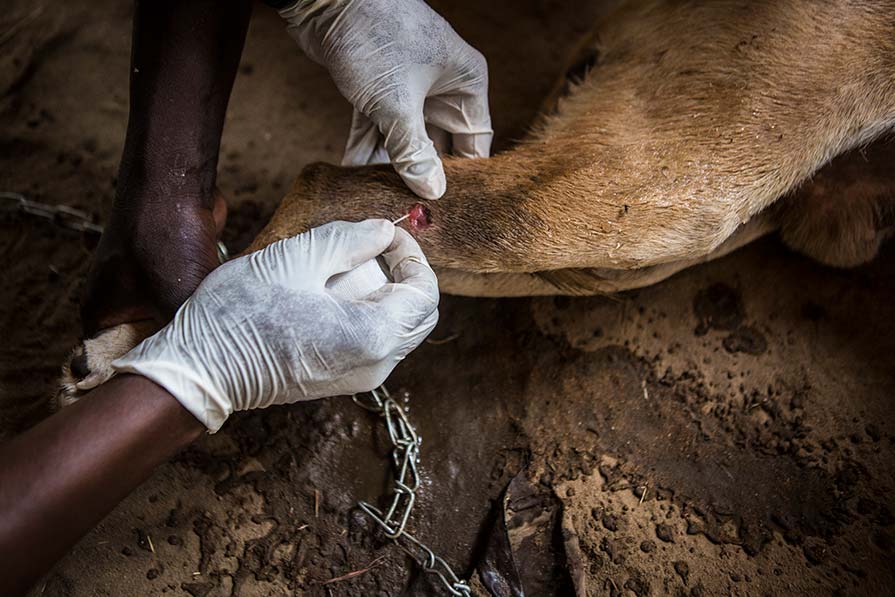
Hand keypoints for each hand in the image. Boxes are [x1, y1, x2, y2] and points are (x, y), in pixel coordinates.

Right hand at [112, 220, 438, 431]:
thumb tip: (385, 229)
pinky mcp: (340, 381)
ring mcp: (359, 378)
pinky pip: (374, 344)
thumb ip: (349, 239)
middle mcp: (376, 365)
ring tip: (346, 268)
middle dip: (404, 276)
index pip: (425, 293)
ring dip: (385, 295)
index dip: (413, 256)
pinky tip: (331, 294)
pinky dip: (367, 314)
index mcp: (373, 336)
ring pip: (398, 331)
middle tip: (372, 248)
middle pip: (418, 316)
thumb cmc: (241, 312)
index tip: (387, 234)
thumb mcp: (296, 259)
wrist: (200, 369)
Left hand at [280, 0, 492, 198]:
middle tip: (410, 210)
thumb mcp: (397, 103)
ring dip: (390, 166)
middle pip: (439, 144)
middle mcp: (442, 87)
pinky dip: (367, 149)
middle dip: (422, 176)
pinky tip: (355, 177)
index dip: (462, 175)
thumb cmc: (374, 35)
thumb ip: (413, 151)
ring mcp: (409, 88)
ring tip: (379, 199)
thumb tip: (432, 190)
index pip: (475, 141)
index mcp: (464, 83)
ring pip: (405, 139)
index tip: (448, 208)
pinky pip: (379, 128)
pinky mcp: (378, 89)